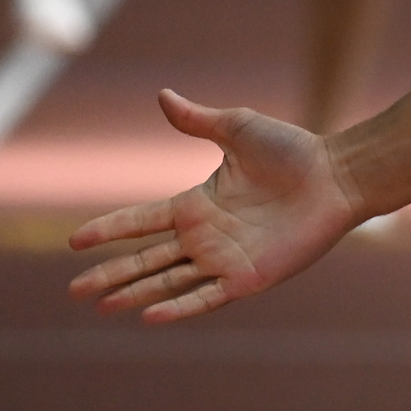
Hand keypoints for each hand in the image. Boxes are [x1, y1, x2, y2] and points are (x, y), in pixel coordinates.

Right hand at [67, 90, 365, 323]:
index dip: (110, 230)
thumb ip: (198, 120)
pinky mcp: (248, 278)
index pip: (142, 221)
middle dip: (110, 274)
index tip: (76, 241)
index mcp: (197, 204)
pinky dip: (178, 307)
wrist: (336, 175)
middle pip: (146, 260)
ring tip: (100, 306)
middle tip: (73, 291)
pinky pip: (206, 297)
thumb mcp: (238, 129)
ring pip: (168, 282)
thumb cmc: (293, 150)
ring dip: (134, 294)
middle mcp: (205, 236)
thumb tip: (163, 94)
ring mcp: (225, 259)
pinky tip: (149, 315)